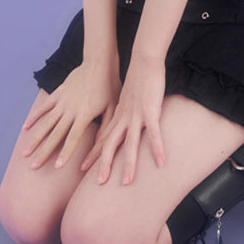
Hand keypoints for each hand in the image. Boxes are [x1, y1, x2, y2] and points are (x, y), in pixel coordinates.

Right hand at [22, 56, 120, 169]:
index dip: (65, 153)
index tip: (56, 167)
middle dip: (44, 152)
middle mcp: (71, 109)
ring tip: (25, 153)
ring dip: (35, 138)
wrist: (99, 62)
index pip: (73, 138)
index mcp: (84, 115)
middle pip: (55, 134)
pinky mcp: (58, 92)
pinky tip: (26, 128)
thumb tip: (101, 147)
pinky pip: (44, 106)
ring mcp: (62, 101)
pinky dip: (34, 117)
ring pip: (45, 122)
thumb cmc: (109, 86)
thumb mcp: (113, 107)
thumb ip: (106, 127)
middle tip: (33, 167)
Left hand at [82, 52, 165, 185]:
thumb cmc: (137, 79)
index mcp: (117, 115)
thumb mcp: (126, 99)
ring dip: (128, 164)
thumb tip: (121, 123)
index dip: (92, 154)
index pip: (102, 138)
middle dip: (103, 164)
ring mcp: (136, 115)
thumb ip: (123, 113)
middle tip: (99, 183)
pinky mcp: (150, 111)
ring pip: (130, 144)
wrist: (144, 60)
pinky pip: (154, 133)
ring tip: (127, 182)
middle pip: (109, 145)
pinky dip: (157, 148)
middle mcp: (123, 118)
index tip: (82, 169)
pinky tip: (161, 162)